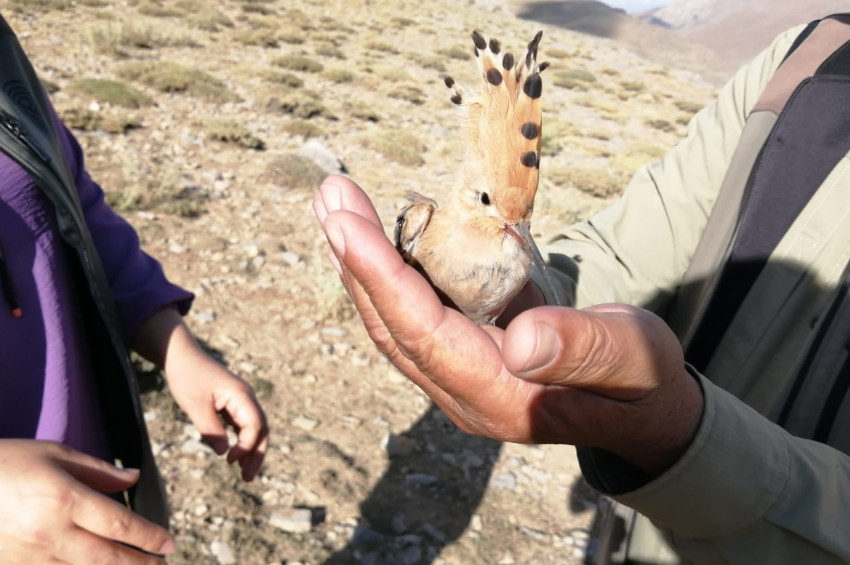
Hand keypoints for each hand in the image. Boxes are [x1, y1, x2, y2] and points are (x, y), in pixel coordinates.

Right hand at [0, 439, 173, 564]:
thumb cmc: (6, 462)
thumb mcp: (54, 454)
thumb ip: (99, 470)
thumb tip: (134, 479)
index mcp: (64, 499)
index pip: (119, 525)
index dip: (148, 537)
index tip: (169, 543)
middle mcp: (50, 533)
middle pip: (106, 559)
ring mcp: (30, 556)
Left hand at [132, 308, 268, 480]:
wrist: (181, 355)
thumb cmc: (187, 376)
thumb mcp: (194, 404)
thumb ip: (210, 429)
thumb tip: (223, 453)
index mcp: (241, 395)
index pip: (255, 425)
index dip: (246, 446)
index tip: (229, 461)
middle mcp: (246, 398)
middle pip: (261, 429)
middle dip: (257, 454)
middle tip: (247, 478)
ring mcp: (241, 400)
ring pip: (255, 428)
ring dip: (252, 449)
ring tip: (244, 473)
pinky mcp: (233, 403)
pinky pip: (244, 424)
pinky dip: (243, 441)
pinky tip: (235, 455)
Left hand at [313, 175, 702, 475]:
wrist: (641, 411)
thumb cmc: (640, 380)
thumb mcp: (633, 359)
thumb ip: (583, 349)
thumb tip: (521, 341)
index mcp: (501, 397)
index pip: (423, 333)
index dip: (381, 277)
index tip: (344, 222)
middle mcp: (464, 395)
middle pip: (393, 326)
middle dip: (355, 259)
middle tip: (330, 194)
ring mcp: (458, 381)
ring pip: (394, 322)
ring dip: (360, 263)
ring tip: (336, 204)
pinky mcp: (461, 362)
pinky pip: (411, 318)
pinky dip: (386, 275)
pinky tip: (370, 239)